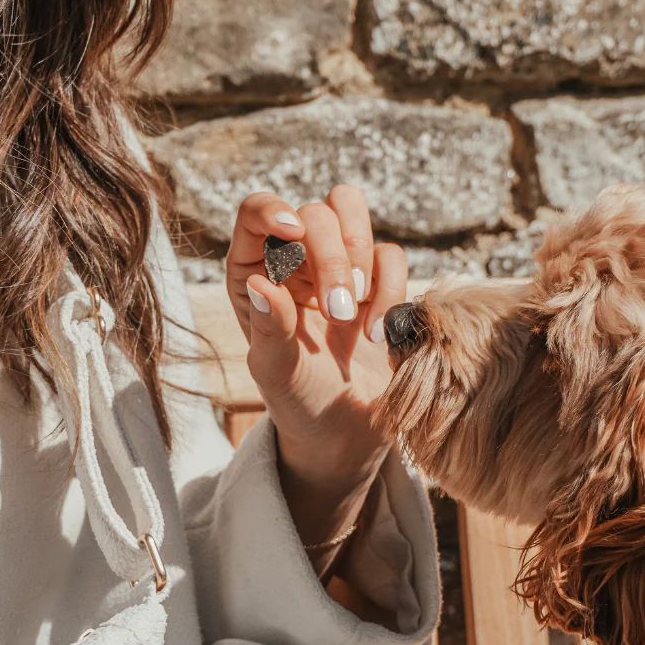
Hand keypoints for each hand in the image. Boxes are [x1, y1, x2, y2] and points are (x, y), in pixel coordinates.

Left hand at [225, 186, 408, 563]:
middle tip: (338, 312)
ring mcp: (337, 265)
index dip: (273, 210)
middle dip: (331, 256)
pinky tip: (377, 335)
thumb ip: (270, 329)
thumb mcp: (277, 373)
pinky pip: (390, 254)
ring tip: (353, 318)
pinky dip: (391, 289)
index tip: (292, 233)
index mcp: (253, 272)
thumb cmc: (299, 403)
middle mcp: (293, 259)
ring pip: (351, 213)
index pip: (256, 213)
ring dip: (359, 260)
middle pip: (314, 212)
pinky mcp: (379, 281)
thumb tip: (260, 286)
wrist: (346, 434)